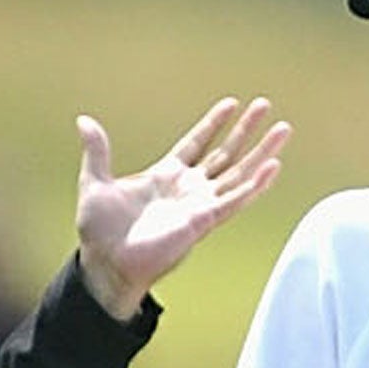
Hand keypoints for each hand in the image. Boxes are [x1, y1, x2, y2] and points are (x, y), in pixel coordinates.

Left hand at [74, 96, 289, 318]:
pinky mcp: (203, 221)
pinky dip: (255, 185)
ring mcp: (198, 205)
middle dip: (246, 130)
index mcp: (165, 176)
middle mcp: (187, 189)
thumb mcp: (94, 182)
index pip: (197, 143)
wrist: (105, 263)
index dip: (214, 124)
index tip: (231, 103)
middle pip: (225, 154)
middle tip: (265, 105)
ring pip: (239, 173)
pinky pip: (235, 200)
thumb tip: (84, 121)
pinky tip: (273, 167)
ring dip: (262, 152)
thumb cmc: (99, 231)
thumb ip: (97, 151)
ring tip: (284, 129)